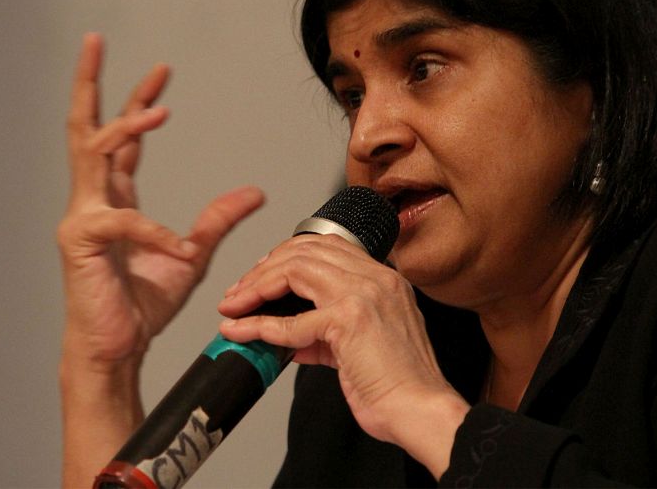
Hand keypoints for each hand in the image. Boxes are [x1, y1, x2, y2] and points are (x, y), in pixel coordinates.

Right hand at [57, 33, 264, 368]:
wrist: (118, 348)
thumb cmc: (143, 303)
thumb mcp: (192, 253)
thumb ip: (217, 220)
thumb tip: (254, 192)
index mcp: (115, 199)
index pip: (122, 137)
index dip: (139, 103)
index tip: (161, 73)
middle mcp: (92, 199)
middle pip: (85, 126)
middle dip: (89, 81)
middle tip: (95, 39)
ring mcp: (82, 217)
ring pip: (92, 150)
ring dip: (124, 124)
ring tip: (158, 108)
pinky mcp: (81, 242)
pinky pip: (121, 220)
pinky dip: (154, 230)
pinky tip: (177, 248)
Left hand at [216, 234, 468, 475]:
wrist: (421, 411)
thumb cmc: (399, 384)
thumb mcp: (360, 346)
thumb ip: (326, 333)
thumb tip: (290, 335)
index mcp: (383, 280)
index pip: (326, 245)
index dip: (286, 257)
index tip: (262, 277)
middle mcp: (376, 278)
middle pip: (305, 251)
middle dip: (264, 269)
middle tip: (239, 292)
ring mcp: (363, 294)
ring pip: (295, 270)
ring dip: (257, 287)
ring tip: (234, 306)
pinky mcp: (349, 320)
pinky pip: (291, 321)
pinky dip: (259, 326)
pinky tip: (241, 333)